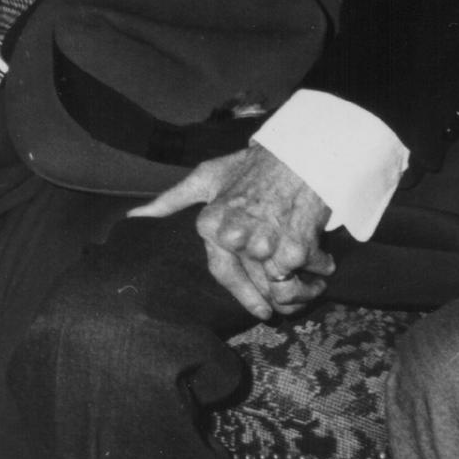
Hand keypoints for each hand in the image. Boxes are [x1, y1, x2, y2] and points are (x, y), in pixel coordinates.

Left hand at [131, 146, 332, 319]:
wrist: (301, 148)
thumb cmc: (253, 165)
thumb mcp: (207, 177)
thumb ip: (171, 200)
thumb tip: (135, 216)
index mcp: (211, 224)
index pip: (221, 273)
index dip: (242, 295)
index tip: (259, 310)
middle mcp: (236, 237)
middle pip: (253, 286)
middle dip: (271, 296)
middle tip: (279, 301)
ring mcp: (266, 244)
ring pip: (279, 286)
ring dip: (298, 288)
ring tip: (307, 284)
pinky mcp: (297, 246)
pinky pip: (304, 274)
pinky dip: (319, 270)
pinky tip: (323, 262)